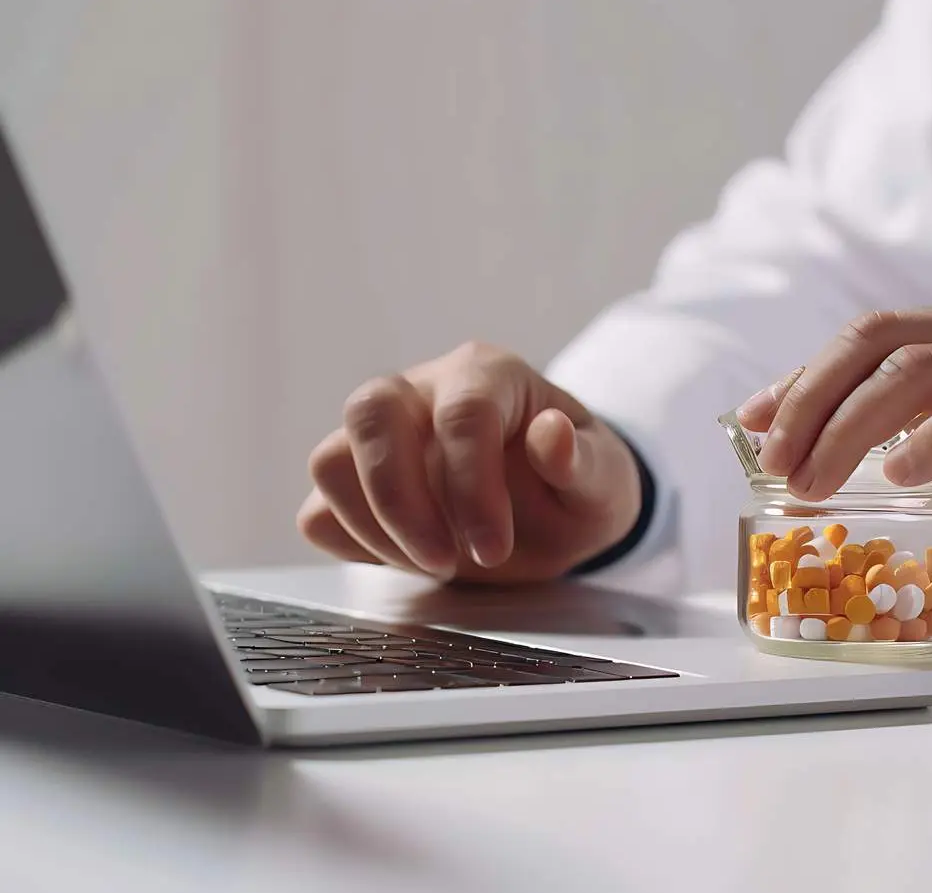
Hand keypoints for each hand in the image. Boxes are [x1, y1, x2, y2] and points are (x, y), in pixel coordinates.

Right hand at [297, 342, 642, 583]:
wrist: (558, 510)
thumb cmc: (579, 485)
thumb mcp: (605, 481)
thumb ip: (584, 461)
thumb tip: (552, 433)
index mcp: (487, 374)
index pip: (462, 414)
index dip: (472, 488)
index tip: (492, 548)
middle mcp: (423, 390)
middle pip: (371, 415)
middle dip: (400, 501)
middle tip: (443, 563)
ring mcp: (381, 436)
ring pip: (331, 462)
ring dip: (375, 528)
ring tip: (438, 563)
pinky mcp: (356, 484)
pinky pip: (320, 513)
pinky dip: (355, 546)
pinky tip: (411, 561)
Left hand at [736, 293, 931, 601]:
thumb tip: (850, 435)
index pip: (876, 332)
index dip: (805, 376)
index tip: (753, 422)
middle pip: (884, 336)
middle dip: (811, 397)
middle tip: (774, 460)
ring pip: (923, 366)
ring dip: (849, 426)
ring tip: (812, 482)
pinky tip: (899, 473)